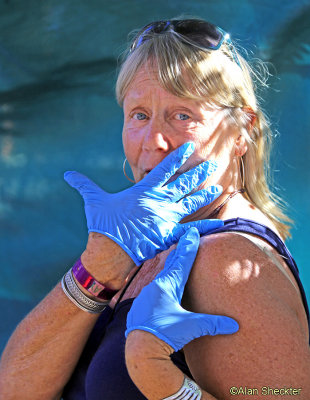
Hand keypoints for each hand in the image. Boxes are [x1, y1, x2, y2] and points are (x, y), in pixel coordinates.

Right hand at [64, 142, 222, 265]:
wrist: (109, 252)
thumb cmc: (102, 225)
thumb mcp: (93, 201)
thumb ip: (84, 185)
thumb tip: (68, 175)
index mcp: (144, 190)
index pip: (165, 168)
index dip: (179, 156)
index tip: (190, 146)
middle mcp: (159, 201)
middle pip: (183, 183)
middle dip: (199, 172)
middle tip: (213, 163)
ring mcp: (165, 218)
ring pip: (190, 203)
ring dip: (204, 193)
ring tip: (217, 185)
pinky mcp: (168, 235)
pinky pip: (191, 230)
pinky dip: (206, 226)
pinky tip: (221, 222)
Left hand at [125, 228, 238, 351]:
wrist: (139, 349)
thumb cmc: (165, 335)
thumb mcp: (191, 327)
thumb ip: (213, 323)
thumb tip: (235, 325)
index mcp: (168, 285)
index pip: (183, 260)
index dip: (189, 246)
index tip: (192, 231)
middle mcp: (156, 286)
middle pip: (171, 263)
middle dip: (181, 251)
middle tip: (187, 237)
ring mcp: (146, 295)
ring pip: (161, 275)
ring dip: (170, 267)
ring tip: (177, 259)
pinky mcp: (141, 305)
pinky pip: (153, 288)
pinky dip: (162, 282)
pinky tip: (163, 287)